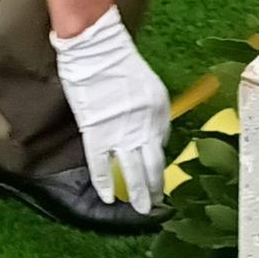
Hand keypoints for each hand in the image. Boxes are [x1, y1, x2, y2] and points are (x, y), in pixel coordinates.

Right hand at [51, 6, 169, 212]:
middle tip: (154, 204)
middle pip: (152, 165)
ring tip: (139, 207)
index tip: (160, 179)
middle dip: (154, 188)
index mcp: (159, 113)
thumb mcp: (150, 87)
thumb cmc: (121, 63)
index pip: (162, 147)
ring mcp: (120, 132)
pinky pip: (101, 165)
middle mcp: (144, 126)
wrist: (98, 49)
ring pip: (131, 171)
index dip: (160, 166)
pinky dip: (105, 183)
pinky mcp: (96, 133)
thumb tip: (154, 137)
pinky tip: (108, 197)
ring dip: (136, 192)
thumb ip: (153, 114)